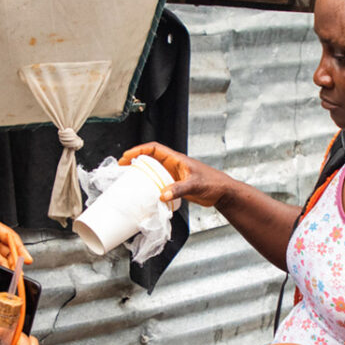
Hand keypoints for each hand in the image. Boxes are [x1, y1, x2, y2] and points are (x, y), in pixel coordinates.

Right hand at [119, 142, 237, 208]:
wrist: (223, 192)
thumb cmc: (213, 183)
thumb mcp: (195, 185)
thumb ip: (179, 189)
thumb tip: (162, 195)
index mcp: (177, 159)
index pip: (154, 149)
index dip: (139, 150)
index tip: (127, 156)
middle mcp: (173, 165)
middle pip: (150, 158)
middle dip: (135, 160)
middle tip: (122, 166)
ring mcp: (174, 175)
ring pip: (153, 171)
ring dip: (141, 172)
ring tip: (128, 178)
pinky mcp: (175, 185)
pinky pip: (159, 182)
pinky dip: (150, 185)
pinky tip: (145, 192)